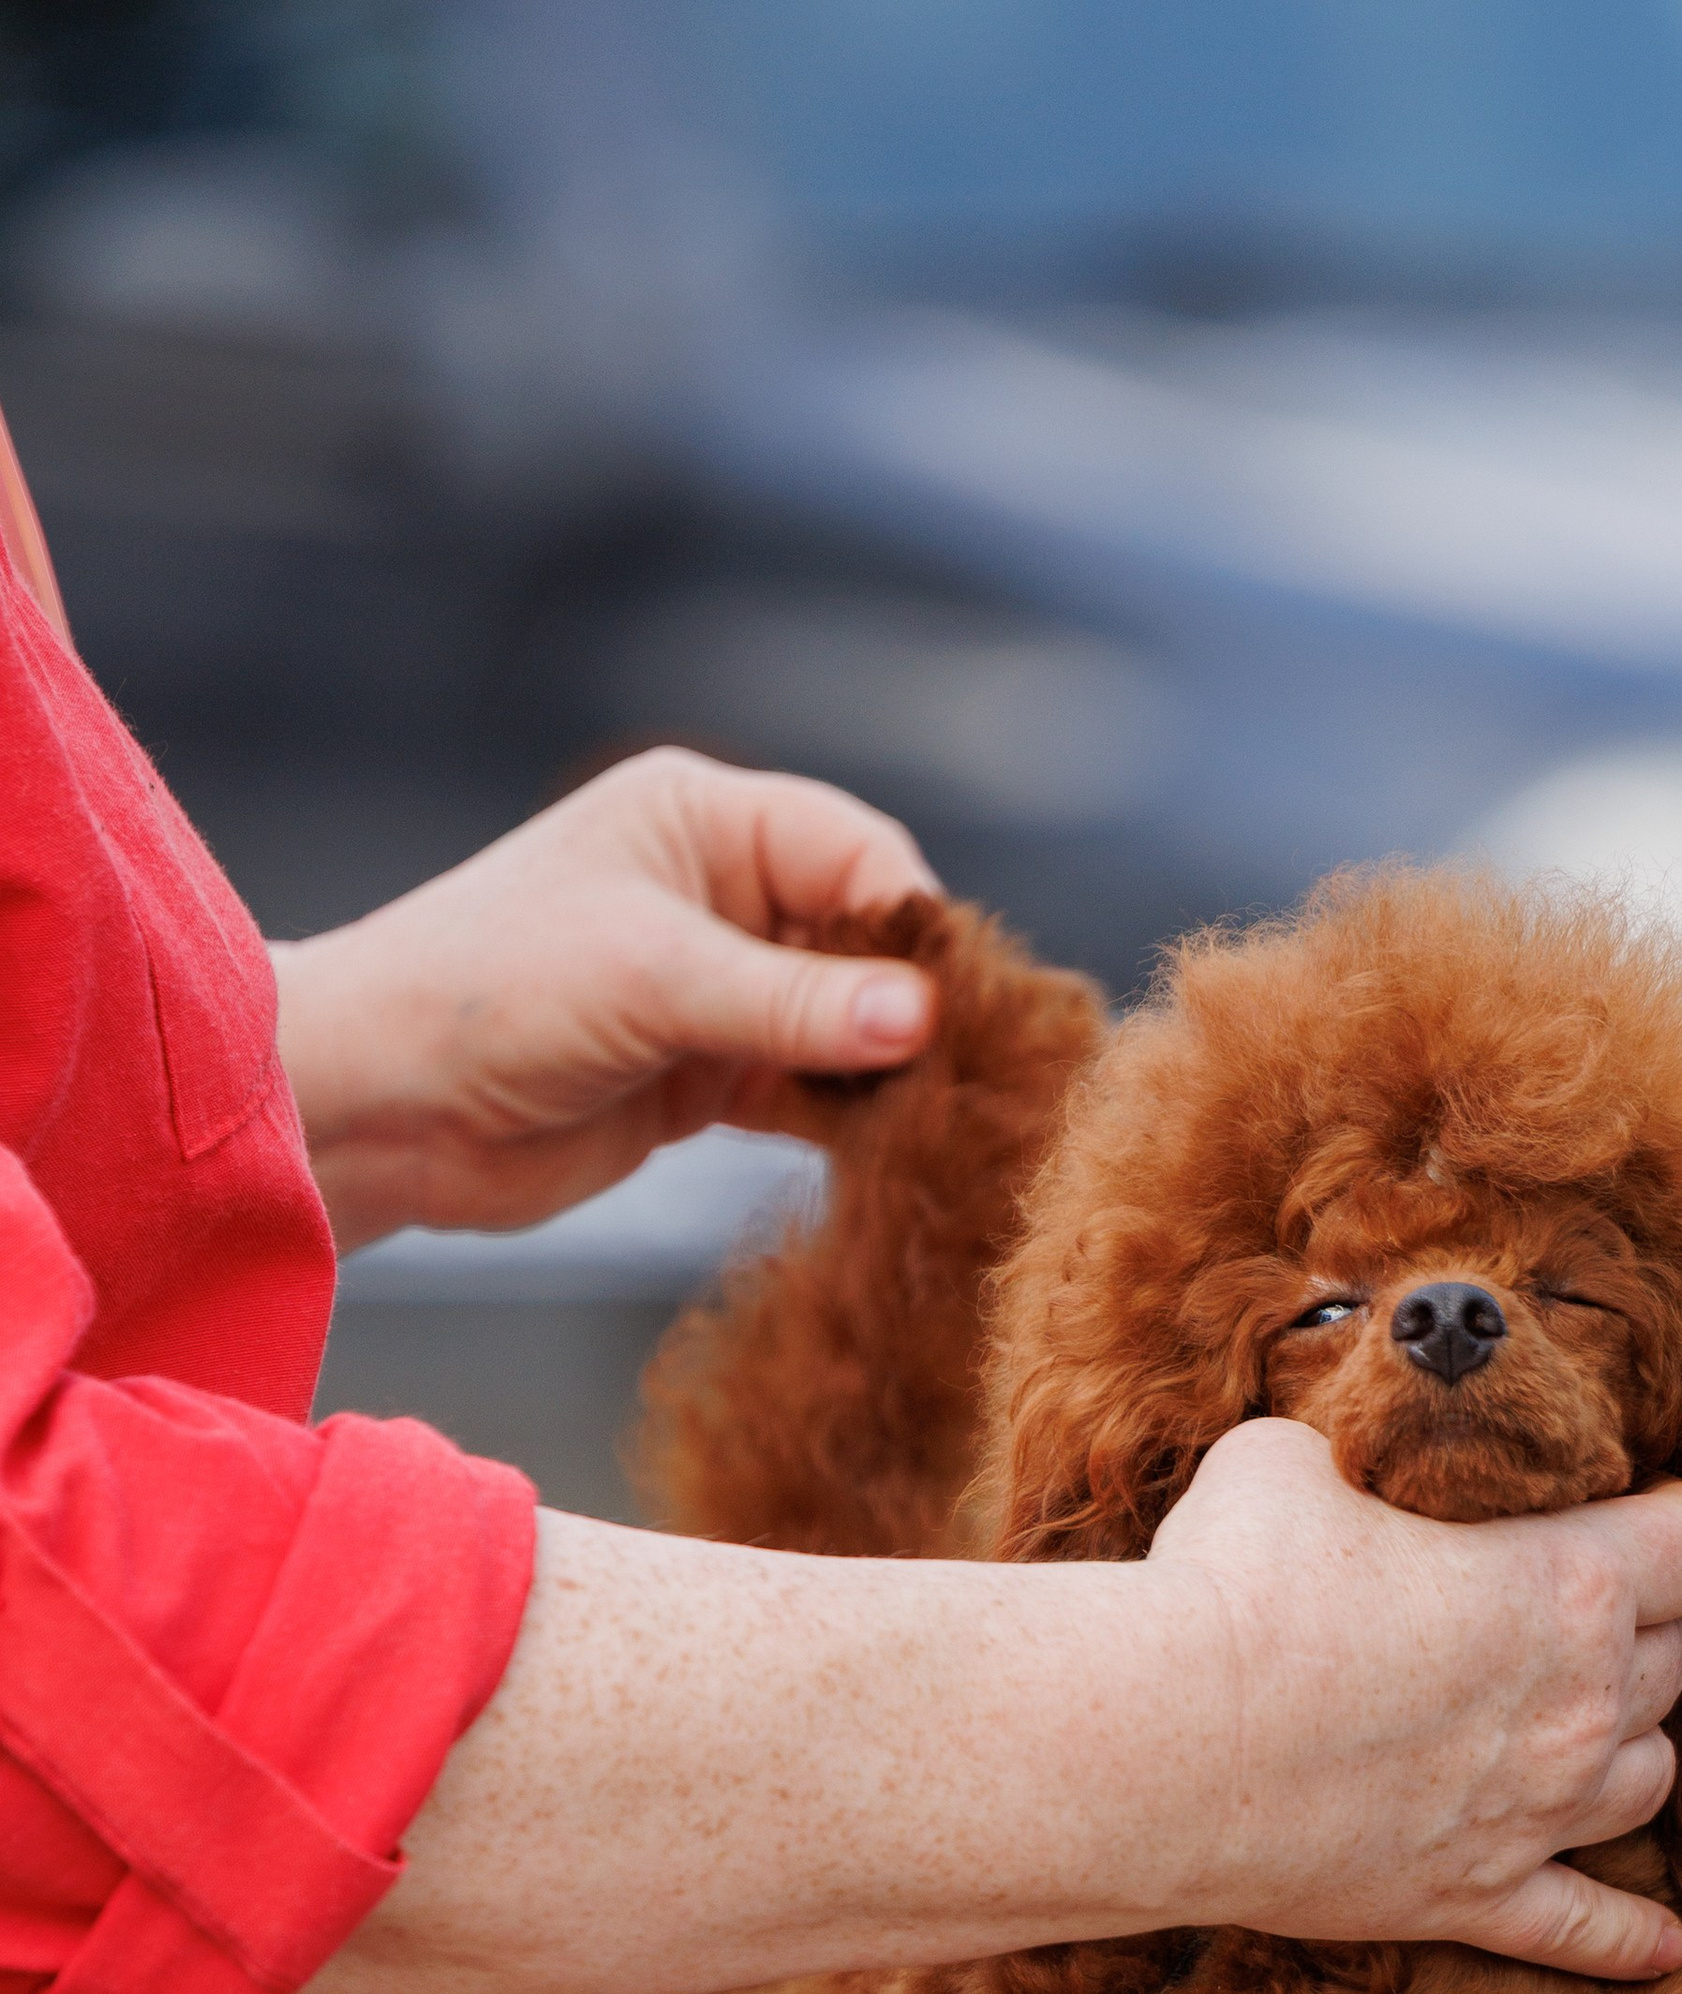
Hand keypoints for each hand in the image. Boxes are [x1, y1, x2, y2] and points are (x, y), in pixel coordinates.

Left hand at [268, 748, 939, 1248]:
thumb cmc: (485, 996)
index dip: (914, 927)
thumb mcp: (651, 981)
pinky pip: (809, 1091)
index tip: (956, 1008)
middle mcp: (719, 892)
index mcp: (704, 820)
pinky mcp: (706, 1076)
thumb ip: (790, 1003)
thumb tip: (922, 1018)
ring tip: (941, 1125)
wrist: (382, 1108)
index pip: (857, 853)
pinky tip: (891, 1156)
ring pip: (845, 1023)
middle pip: (865, 940)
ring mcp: (716, 988)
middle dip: (912, 1006)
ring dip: (886, 1073)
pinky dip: (847, 1122)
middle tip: (969, 1077)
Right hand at [1148, 1421, 1681, 1979]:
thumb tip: (1353, 1465)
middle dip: (1632, 1628)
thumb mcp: (1296, 1463)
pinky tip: (1666, 1952)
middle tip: (1554, 1609)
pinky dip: (1630, 1939)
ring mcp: (1537, 1813)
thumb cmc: (1234, 1583)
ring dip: (1626, 1745)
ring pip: (1649, 1779)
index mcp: (1570, 1579)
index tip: (1625, 1508)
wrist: (1162, 1743)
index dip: (1673, 1517)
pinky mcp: (1473, 1897)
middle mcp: (1582, 1703)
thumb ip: (1367, 1463)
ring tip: (1579, 1726)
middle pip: (1674, 1660)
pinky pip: (1583, 1929)